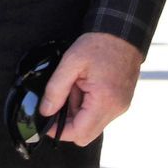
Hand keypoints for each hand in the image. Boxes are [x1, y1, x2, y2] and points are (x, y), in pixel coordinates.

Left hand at [38, 31, 143, 145]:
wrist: (121, 32)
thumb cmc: (99, 44)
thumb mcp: (71, 62)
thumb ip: (56, 89)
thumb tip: (45, 111)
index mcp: (104, 101)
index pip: (79, 133)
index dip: (59, 131)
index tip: (47, 122)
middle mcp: (116, 109)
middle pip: (86, 134)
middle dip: (69, 123)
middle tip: (61, 101)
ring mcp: (120, 107)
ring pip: (92, 125)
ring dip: (78, 113)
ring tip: (75, 88)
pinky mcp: (121, 102)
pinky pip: (100, 115)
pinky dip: (88, 107)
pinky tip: (84, 87)